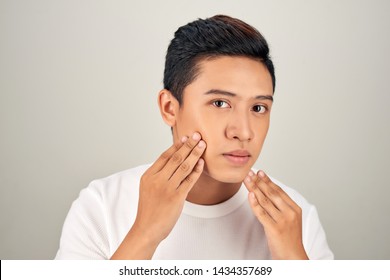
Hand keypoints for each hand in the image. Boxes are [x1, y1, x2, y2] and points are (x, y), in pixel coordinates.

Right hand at [111, 132, 205, 258]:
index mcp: (148, 176)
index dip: (176, 146)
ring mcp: (167, 188)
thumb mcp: (148, 188)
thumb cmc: (148, 210)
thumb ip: (158, 175)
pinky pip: (189, 180)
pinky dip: (196, 170)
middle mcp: (157, 180)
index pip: (164, 156)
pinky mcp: (176, 197)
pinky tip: (202, 163)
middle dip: (188, 145)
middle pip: (176, 158)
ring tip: (202, 145)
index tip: (185, 138)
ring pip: (184, 166)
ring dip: (195, 154)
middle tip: (197, 135)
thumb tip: (171, 162)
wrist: (146, 229)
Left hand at [244, 170, 308, 259]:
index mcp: (295, 209)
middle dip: (259, 181)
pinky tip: (249, 195)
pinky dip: (254, 203)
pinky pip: (262, 213)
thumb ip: (281, 207)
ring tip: (247, 179)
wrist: (293, 257)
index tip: (259, 172)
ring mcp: (282, 221)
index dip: (268, 180)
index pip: (279, 191)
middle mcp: (289, 213)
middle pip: (271, 193)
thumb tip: (268, 192)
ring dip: (254, 188)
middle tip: (250, 172)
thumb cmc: (289, 239)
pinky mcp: (274, 229)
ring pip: (265, 201)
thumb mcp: (290, 220)